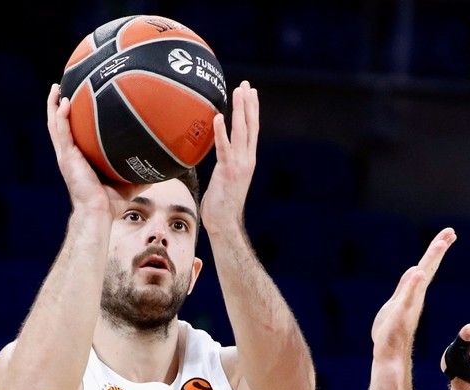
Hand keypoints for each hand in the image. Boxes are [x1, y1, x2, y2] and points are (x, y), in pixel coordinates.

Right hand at [46, 84, 140, 213]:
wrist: (99, 213)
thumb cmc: (110, 203)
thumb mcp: (128, 184)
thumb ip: (140, 173)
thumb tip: (159, 167)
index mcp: (81, 158)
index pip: (73, 134)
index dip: (72, 118)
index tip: (76, 100)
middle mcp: (70, 155)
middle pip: (59, 125)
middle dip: (58, 105)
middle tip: (60, 86)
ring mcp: (67, 156)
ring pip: (55, 125)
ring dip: (54, 106)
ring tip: (56, 88)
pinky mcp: (67, 158)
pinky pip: (61, 132)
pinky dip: (61, 116)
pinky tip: (64, 102)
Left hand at [201, 80, 257, 235]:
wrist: (225, 223)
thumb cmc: (221, 205)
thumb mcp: (225, 179)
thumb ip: (225, 164)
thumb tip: (217, 155)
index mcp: (248, 161)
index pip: (252, 131)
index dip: (252, 111)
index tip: (251, 93)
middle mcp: (246, 160)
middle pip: (250, 126)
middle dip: (249, 104)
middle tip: (246, 85)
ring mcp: (238, 165)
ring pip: (241, 132)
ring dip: (239, 110)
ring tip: (238, 91)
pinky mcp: (226, 171)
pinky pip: (223, 148)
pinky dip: (221, 132)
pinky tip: (218, 116)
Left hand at [371, 229, 455, 361]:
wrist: (388, 357)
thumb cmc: (391, 334)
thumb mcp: (397, 304)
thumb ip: (406, 288)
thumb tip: (415, 270)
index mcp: (413, 293)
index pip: (426, 267)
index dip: (436, 250)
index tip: (449, 233)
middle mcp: (414, 296)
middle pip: (427, 268)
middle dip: (438, 249)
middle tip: (451, 232)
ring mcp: (409, 305)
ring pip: (421, 278)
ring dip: (431, 260)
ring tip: (440, 244)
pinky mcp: (401, 315)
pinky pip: (409, 297)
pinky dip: (413, 285)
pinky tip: (418, 273)